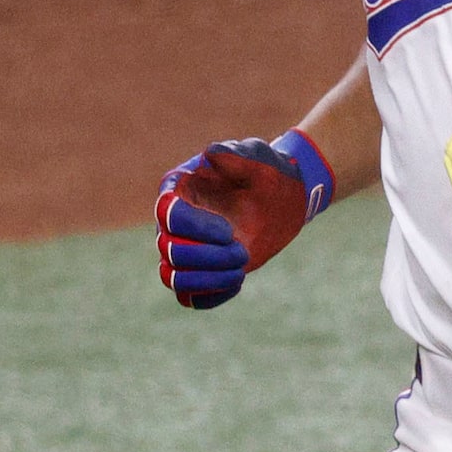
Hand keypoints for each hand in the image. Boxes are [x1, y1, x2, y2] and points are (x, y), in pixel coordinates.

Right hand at [155, 131, 333, 309]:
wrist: (285, 199)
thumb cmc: (268, 173)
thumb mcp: (259, 160)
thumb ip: (236, 156)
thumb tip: (211, 154)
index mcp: (181, 188)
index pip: (167, 213)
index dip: (194, 227)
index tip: (228, 231)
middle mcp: (174, 220)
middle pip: (168, 249)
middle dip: (205, 257)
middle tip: (243, 253)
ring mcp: (184, 247)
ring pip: (172, 277)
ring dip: (204, 280)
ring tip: (239, 272)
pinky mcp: (199, 271)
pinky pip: (188, 297)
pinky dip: (210, 296)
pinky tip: (237, 282)